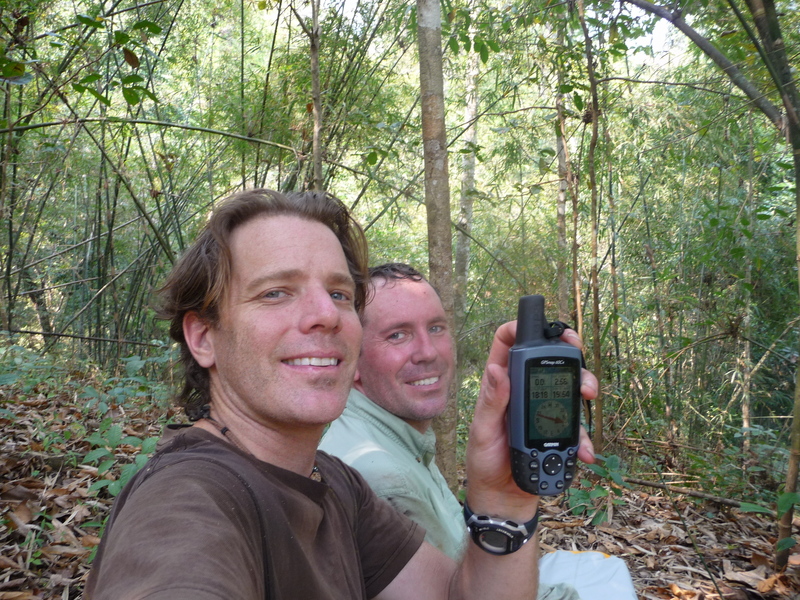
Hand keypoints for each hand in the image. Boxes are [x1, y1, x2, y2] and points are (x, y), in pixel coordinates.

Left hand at [464, 321, 597, 517]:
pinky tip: (585, 448)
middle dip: (568, 353)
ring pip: (569, 385)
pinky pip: (577, 424)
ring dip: (584, 385)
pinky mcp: (558, 429)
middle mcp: (522, 390)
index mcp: (499, 383)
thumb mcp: (483, 430)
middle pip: (548, 358)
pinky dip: (585, 434)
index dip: (522, 326)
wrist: (502, 497)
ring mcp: (543, 408)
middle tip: (578, 354)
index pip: (508, 342)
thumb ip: (492, 401)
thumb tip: (497, 369)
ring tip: (588, 395)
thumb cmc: (484, 460)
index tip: (542, 325)